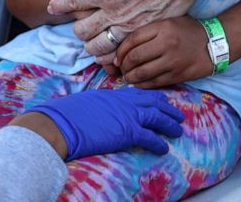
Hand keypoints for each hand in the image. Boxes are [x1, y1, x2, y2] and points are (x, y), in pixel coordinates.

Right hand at [28, 88, 184, 160]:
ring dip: (169, 124)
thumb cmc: (67, 115)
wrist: (62, 124)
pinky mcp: (127, 132)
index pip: (139, 93)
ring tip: (178, 130)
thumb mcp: (88, 102)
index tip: (162, 101)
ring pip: (156, 117)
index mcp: (114, 94)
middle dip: (167, 108)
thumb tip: (103, 111)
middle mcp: (124, 102)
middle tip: (177, 114)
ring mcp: (127, 116)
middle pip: (153, 102)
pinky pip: (149, 137)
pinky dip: (159, 143)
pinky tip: (164, 148)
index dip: (153, 97)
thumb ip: (101, 104)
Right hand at [47, 0, 217, 56]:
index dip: (104, 56)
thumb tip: (141, 29)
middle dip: (89, 43)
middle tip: (90, 34)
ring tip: (78, 20)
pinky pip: (78, 0)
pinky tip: (53, 7)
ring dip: (79, 26)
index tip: (103, 52)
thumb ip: (150, 27)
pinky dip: (63, 3)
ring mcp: (113, 10)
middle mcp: (124, 27)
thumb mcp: (168, 19)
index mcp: (139, 35)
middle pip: (93, 46)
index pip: (111, 56)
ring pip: (83, 28)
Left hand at [115, 17, 211, 87]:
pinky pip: (153, 83)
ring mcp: (172, 61)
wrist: (215, 44)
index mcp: (163, 27)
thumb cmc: (189, 31)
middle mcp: (166, 44)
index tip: (117, 56)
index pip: (133, 39)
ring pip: (142, 72)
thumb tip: (124, 48)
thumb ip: (149, 32)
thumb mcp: (169, 22)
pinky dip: (141, 85)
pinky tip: (137, 83)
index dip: (121, 50)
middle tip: (121, 67)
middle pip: (135, 57)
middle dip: (123, 65)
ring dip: (130, 76)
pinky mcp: (177, 75)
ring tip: (127, 76)